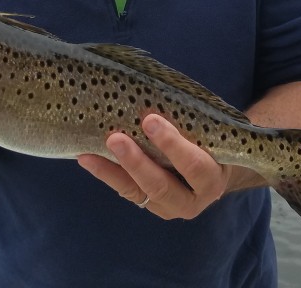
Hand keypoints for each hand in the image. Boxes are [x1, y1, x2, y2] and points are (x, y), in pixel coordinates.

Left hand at [76, 114, 234, 219]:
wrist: (214, 169)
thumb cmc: (210, 141)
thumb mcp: (210, 134)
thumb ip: (190, 122)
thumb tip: (151, 93)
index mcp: (212, 180)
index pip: (194, 166)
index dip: (173, 145)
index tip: (151, 120)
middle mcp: (192, 201)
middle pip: (162, 185)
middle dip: (136, 162)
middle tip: (115, 138)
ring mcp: (169, 207)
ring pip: (138, 192)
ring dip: (113, 171)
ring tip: (89, 153)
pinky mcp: (150, 205)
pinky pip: (126, 191)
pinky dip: (106, 174)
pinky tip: (86, 158)